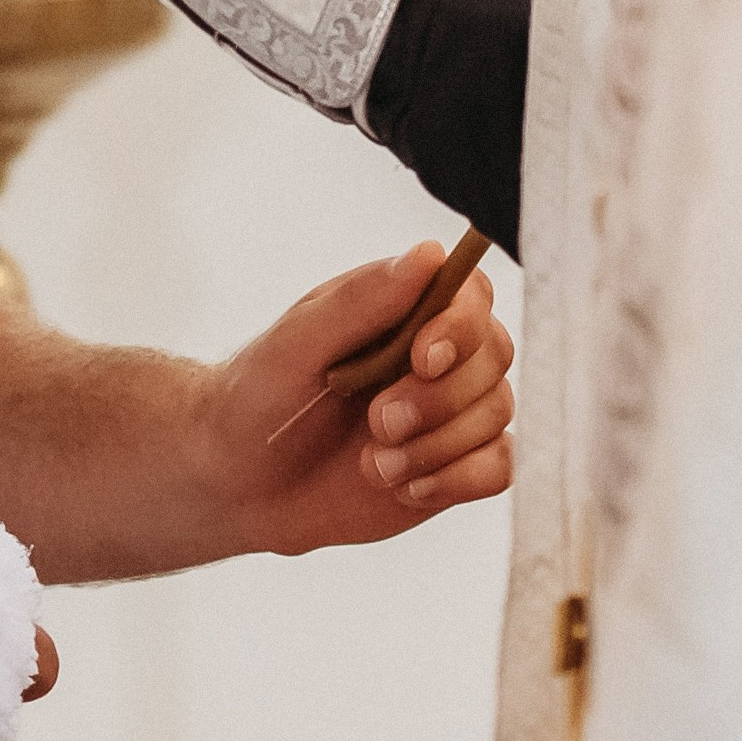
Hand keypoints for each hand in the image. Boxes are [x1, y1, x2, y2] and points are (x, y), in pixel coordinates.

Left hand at [199, 246, 513, 556]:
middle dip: (440, 398)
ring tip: (374, 463)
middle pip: (493, 355)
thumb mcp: (298, 341)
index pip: (470, 293)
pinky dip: (457, 479)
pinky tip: (406, 488)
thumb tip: (430, 253)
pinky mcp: (454, 463)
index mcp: (401, 305)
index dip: (460, 325)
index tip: (420, 359)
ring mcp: (450, 408)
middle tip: (379, 422)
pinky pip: (499, 466)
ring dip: (438, 445)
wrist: (241, 480)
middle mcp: (436, 351)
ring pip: (496, 412)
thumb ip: (363, 299)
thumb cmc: (260, 394)